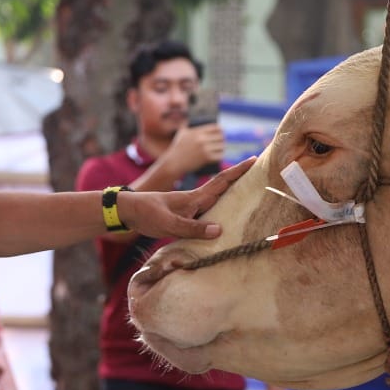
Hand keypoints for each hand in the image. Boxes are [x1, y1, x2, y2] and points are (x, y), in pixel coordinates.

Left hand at [115, 157, 254, 238]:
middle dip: (242, 180)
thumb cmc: (147, 214)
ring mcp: (191, 208)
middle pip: (224, 188)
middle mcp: (196, 200)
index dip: (239, 170)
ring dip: (233, 197)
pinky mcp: (185, 216)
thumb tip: (220, 230)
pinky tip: (225, 221)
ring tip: (251, 197)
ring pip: (218, 201)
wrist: (128, 212)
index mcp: (195, 198)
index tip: (255, 159)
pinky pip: (208, 213)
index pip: (222, 181)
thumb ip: (192, 228)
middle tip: (261, 174)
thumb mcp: (169, 223)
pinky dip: (220, 213)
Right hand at [161, 123, 225, 176]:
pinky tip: (219, 155)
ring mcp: (205, 149)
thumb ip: (188, 124)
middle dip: (221, 139)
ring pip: (221, 146)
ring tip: (221, 148)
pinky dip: (220, 156)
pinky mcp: (207, 158)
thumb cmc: (177, 148)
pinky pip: (220, 156)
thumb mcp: (182, 133)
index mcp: (197, 132)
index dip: (220, 129)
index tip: (221, 131)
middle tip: (221, 141)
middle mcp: (202, 139)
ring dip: (221, 148)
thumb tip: (194, 118)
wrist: (174, 163)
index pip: (215, 127)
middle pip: (220, 137)